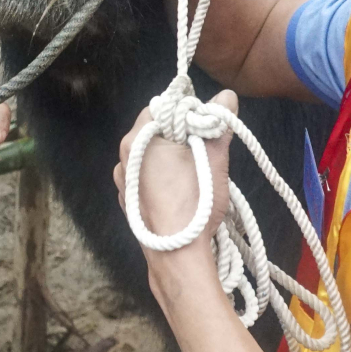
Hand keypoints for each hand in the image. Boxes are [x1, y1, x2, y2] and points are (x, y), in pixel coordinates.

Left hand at [113, 90, 235, 272]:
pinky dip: (166, 176)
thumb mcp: (213, 159)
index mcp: (137, 139)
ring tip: (199, 171)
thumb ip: (218, 124)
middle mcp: (123, 158)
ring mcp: (123, 183)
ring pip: (153, 156)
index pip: (161, 107)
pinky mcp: (130, 203)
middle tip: (207, 147)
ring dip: (175, 156)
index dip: (187, 111)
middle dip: (183, 135)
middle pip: (157, 132)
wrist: (176, 256)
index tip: (206, 124)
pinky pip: (149, 177)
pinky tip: (184, 190)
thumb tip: (227, 95)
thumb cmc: (193, 202)